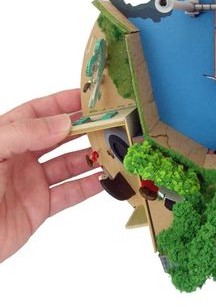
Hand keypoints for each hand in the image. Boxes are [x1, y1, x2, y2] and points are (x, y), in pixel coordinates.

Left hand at [0, 89, 102, 261]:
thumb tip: (62, 123)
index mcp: (5, 137)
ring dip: (92, 156)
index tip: (89, 98)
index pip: (37, 112)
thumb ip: (23, 134)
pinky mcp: (39, 208)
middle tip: (110, 122)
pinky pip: (70, 193)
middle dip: (84, 128)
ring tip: (114, 148)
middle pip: (60, 137)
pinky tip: (106, 177)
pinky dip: (90, 186)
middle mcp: (20, 157)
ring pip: (69, 164)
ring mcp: (31, 182)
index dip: (62, 103)